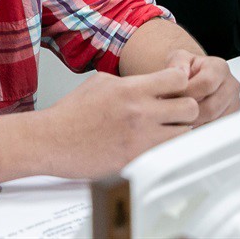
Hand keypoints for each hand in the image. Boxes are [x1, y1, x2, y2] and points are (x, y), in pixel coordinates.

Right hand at [36, 67, 196, 176]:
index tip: (176, 86)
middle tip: (177, 111)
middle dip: (186, 108)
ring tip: (166, 130)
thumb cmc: (71, 112)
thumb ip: (132, 82)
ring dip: (178, 131)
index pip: (178, 79)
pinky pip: (165, 154)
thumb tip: (151, 83)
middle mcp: (140, 112)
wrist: (50, 140)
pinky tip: (154, 146)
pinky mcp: (134, 161)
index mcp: (131, 88)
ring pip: (183, 134)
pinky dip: (164, 150)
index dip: (182, 81)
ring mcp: (139, 139)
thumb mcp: (101, 81)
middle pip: (190, 108)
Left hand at [165, 49, 239, 126]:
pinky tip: (187, 125)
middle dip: (188, 113)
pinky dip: (199, 131)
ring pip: (214, 122)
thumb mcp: (178, 59)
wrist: (193, 78)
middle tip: (171, 114)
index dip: (187, 94)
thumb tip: (181, 73)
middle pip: (211, 108)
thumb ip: (177, 63)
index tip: (170, 98)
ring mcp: (234, 103)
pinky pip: (216, 131)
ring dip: (193, 124)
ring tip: (177, 120)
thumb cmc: (186, 70)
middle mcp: (231, 85)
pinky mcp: (231, 118)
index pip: (207, 83)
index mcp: (220, 67)